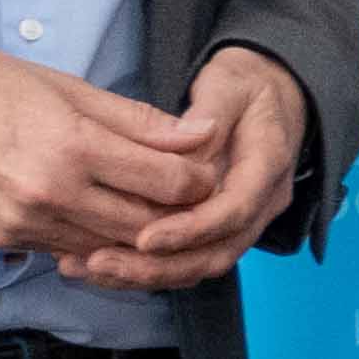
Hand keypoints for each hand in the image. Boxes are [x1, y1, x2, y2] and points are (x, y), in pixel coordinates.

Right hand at [0, 31, 213, 264]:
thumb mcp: (64, 85)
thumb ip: (136, 119)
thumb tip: (199, 135)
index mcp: (71, 146)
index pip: (167, 184)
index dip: (198, 180)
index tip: (204, 169)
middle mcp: (49, 193)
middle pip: (146, 226)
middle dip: (178, 215)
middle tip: (191, 196)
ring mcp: (23, 222)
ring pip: (110, 248)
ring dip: (138, 234)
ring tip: (151, 207)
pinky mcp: (0, 238)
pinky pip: (67, 250)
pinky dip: (93, 240)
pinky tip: (100, 216)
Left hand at [56, 46, 312, 293]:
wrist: (268, 98)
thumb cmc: (244, 87)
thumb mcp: (228, 84)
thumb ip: (207, 113)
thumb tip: (184, 142)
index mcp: (268, 167)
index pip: (235, 211)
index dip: (191, 229)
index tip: (145, 239)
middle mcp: (262, 204)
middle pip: (217, 253)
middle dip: (159, 266)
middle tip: (102, 264)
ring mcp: (242, 221)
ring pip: (200, 265)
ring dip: (146, 274)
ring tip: (90, 268)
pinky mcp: (219, 229)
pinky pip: (187, 260)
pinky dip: (145, 269)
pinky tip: (99, 265)